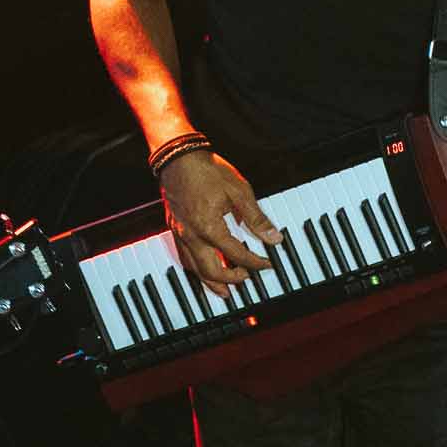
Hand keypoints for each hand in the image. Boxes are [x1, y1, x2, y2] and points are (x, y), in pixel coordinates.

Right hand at [159, 149, 282, 296]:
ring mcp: (180, 233)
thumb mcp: (239, 192)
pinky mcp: (173, 228)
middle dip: (230, 279)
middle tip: (246, 279)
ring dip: (209, 281)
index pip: (236, 254)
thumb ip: (256, 218)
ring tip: (222, 289)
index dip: (255, 262)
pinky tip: (202, 267)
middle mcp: (192, 236)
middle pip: (210, 271)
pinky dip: (195, 268)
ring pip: (193, 268)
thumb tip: (273, 237)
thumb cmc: (206, 171)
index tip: (267, 263)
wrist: (178, 157)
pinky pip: (184, 257)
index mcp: (210, 228)